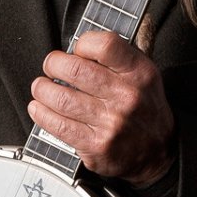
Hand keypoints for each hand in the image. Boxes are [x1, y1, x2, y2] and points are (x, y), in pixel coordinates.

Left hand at [29, 28, 175, 186]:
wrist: (157, 152)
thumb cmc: (143, 108)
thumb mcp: (143, 75)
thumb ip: (117, 57)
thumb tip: (78, 45)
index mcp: (139, 73)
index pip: (105, 45)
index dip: (82, 44)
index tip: (76, 50)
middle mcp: (127, 97)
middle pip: (74, 69)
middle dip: (53, 64)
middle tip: (50, 66)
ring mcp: (111, 123)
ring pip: (61, 98)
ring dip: (42, 90)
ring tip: (41, 88)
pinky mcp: (96, 145)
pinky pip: (58, 125)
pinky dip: (42, 114)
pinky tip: (39, 108)